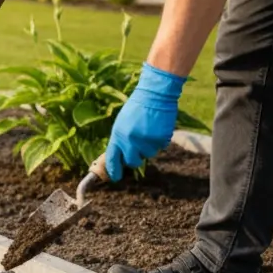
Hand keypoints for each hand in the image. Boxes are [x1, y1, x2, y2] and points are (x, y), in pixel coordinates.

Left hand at [104, 63, 185, 181]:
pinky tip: (157, 128)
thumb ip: (120, 140)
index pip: (112, 158)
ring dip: (148, 147)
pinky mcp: (160, 139)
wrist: (154, 95)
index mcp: (118, 135)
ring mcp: (146, 140)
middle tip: (138, 150)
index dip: (113, 170)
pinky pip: (160, 147)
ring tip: (148, 130)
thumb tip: (120, 156)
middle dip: (135, 159)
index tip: (114, 177)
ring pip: (148, 154)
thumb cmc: (136, 108)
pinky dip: (159, 141)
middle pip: (132, 162)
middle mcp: (130, 140)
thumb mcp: (122, 123)